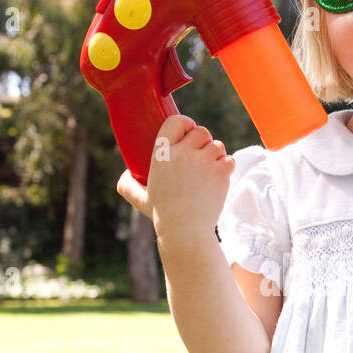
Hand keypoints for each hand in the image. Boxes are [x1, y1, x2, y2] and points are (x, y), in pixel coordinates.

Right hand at [116, 114, 234, 247]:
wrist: (185, 231)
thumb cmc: (163, 214)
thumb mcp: (141, 198)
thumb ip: (129, 186)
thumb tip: (124, 178)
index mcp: (162, 153)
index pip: (176, 121)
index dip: (186, 123)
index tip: (189, 131)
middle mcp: (182, 154)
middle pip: (202, 131)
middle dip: (204, 142)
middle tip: (201, 156)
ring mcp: (203, 162)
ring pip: (217, 145)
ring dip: (216, 155)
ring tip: (209, 170)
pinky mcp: (220, 173)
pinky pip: (228, 159)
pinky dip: (226, 167)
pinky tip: (218, 178)